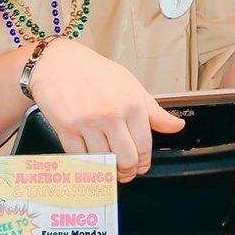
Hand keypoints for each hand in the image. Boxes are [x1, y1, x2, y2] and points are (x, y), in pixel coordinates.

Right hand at [25, 39, 184, 182]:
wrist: (57, 62)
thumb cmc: (93, 72)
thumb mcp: (130, 85)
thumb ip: (154, 111)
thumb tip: (177, 126)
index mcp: (131, 103)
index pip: (145, 146)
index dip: (144, 162)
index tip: (140, 165)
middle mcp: (111, 114)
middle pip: (126, 160)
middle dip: (128, 171)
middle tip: (125, 171)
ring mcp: (87, 122)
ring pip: (104, 163)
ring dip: (108, 171)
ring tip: (108, 167)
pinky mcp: (66, 129)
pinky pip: (81, 158)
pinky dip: (87, 164)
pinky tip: (91, 159)